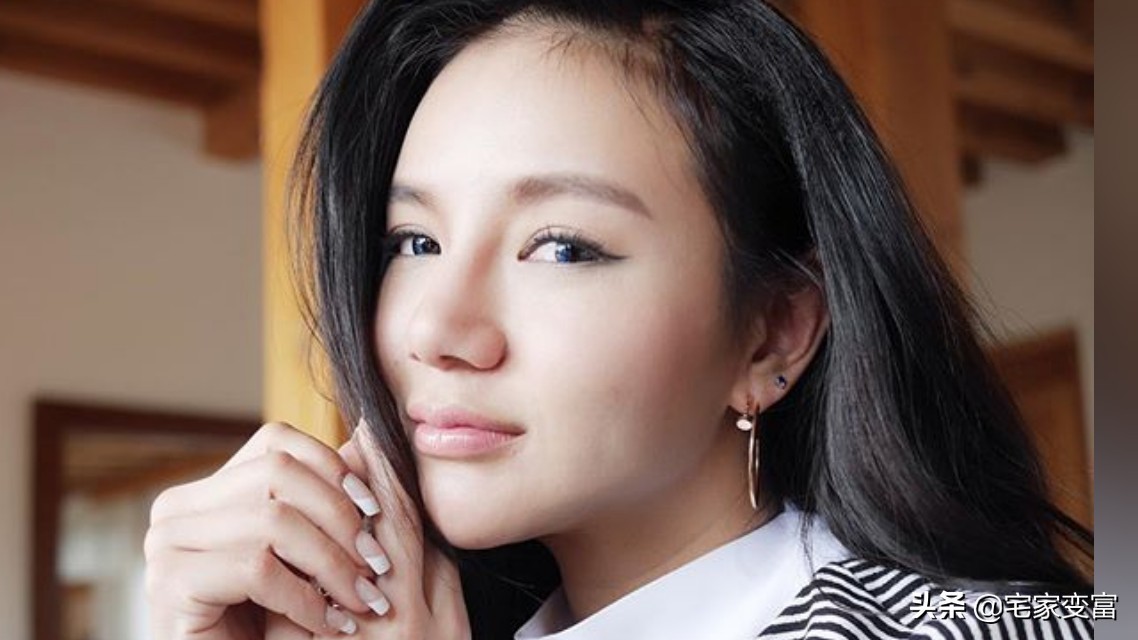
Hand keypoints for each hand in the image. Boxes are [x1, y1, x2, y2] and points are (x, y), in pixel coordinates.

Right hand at [144, 418, 468, 638]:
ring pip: (273, 520)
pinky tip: (329, 624)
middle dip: (339, 517)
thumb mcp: (308, 555)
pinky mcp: (170, 584)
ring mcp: (165, 544)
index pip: (277, 443)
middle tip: (376, 563)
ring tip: (362, 599)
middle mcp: (177, 509)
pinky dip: (305, 598)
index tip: (374, 511)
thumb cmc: (277, 625)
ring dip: (332, 564)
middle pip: (277, 472)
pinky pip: (257, 568)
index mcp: (207, 492)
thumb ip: (328, 500)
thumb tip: (369, 435)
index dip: (333, 468)